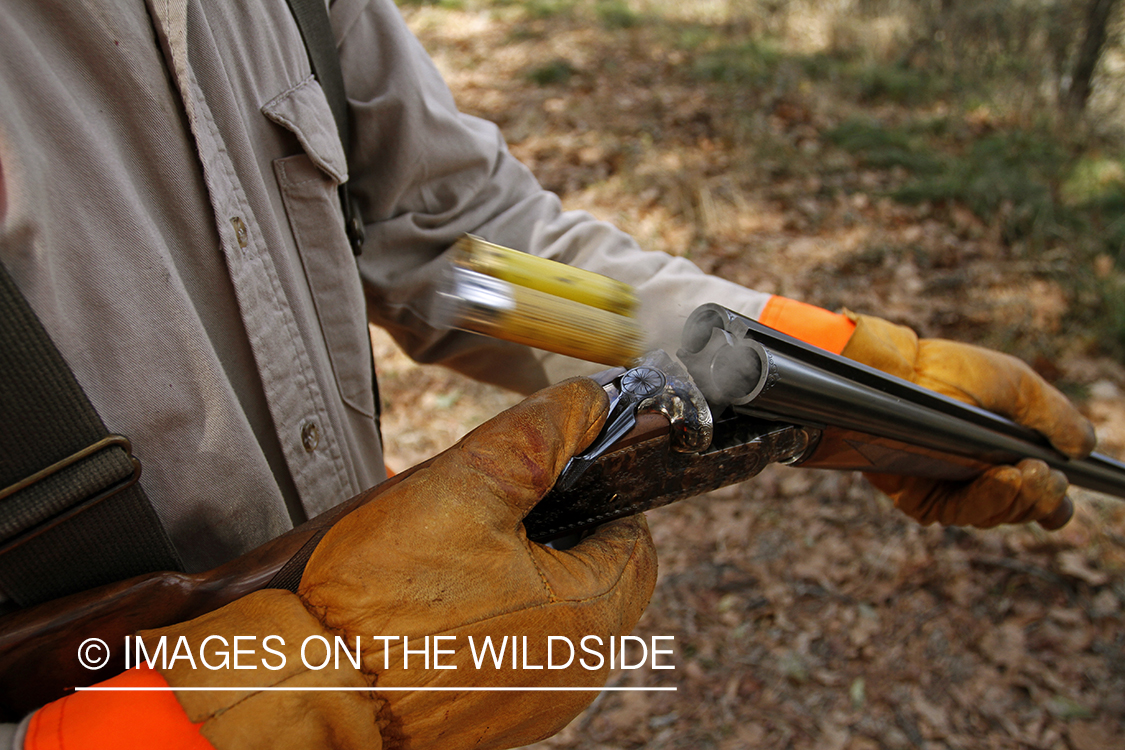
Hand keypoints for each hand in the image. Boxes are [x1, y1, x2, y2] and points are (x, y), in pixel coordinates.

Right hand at [143, 378, 657, 749]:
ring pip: (556, 613)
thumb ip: (539, 436)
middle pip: (598, 576)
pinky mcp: (492, 720)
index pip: (635, 536)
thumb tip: (591, 405)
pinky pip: (516, 650)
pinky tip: (442, 591)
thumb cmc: (377, 600)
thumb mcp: (465, 487)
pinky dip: (495, 613)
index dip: (602, 489)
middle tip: (504, 503)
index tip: (557, 470)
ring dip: (524, 570)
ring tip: (462, 543)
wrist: (300, 692)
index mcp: (589, 618)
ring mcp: (534, 703)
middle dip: (561, 529)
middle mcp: (576, 673)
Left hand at [840, 312, 1095, 527]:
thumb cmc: (952, 373)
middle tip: (1047, 474)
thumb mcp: (1016, 387)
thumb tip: (1085, 448)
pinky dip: (987, 498)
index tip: (1065, 485)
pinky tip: (1003, 478)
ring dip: (1020, 498)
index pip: (1041, 496)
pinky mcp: (921, 498)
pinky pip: (960, 513)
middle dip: (1043, 497)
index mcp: (1008, 456)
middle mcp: (981, 479)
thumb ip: (1054, 417)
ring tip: (1029, 472)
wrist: (898, 370)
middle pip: (1024, 511)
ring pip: (997, 515)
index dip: (1056, 501)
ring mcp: (951, 490)